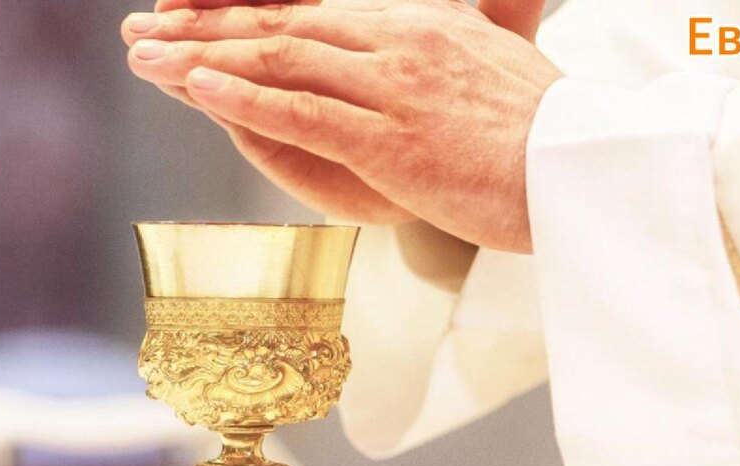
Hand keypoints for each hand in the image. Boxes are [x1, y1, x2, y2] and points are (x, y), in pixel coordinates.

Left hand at [125, 0, 559, 252]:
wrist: (592, 174)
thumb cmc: (554, 139)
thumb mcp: (504, 71)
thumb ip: (461, 52)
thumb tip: (446, 56)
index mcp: (427, 24)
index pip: (318, 8)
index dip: (251, 10)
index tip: (201, 12)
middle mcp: (403, 43)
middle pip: (286, 25)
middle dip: (208, 26)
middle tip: (150, 27)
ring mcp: (395, 88)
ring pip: (280, 62)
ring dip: (204, 58)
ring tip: (147, 55)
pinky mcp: (391, 140)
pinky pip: (301, 112)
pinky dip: (241, 98)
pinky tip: (195, 87)